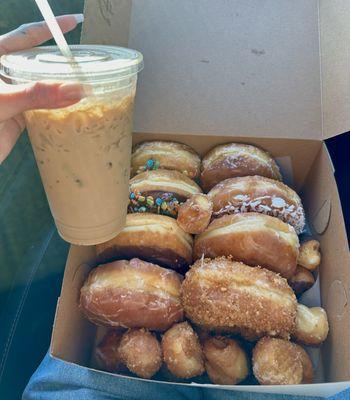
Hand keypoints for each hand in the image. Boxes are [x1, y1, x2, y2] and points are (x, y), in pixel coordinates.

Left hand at [0, 14, 83, 163]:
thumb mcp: (3, 100)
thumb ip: (36, 94)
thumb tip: (75, 90)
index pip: (26, 36)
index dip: (50, 27)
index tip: (73, 22)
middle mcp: (6, 75)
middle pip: (38, 61)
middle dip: (60, 60)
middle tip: (84, 61)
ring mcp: (14, 96)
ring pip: (43, 86)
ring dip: (62, 87)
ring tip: (84, 83)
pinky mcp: (19, 116)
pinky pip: (43, 108)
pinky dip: (58, 108)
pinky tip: (72, 107)